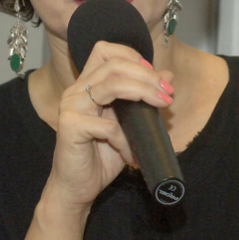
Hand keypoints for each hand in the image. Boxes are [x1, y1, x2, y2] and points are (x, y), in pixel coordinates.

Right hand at [43, 41, 173, 216]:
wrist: (78, 188)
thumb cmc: (101, 156)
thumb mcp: (129, 124)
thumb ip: (143, 99)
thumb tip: (167, 76)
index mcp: (87, 85)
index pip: (105, 51)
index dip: (132, 56)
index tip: (155, 75)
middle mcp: (75, 91)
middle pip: (113, 64)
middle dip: (147, 75)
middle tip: (167, 93)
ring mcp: (71, 107)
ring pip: (111, 86)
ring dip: (142, 93)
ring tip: (161, 106)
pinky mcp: (70, 127)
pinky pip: (108, 127)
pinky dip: (126, 141)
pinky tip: (132, 155)